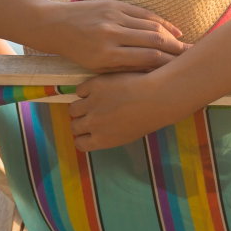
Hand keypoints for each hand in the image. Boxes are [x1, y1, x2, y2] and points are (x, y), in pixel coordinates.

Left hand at [28, 0, 187, 72]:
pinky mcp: (114, 4)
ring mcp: (113, 17)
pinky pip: (144, 13)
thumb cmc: (76, 52)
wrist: (53, 25)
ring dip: (172, 36)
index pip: (147, 59)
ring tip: (186, 46)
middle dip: (177, 50)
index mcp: (106, 56)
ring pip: (152, 26)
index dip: (169, 64)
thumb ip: (124, 69)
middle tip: (192, 57)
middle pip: (155, 41)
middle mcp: (112, 35)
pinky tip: (174, 30)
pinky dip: (161, 21)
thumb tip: (153, 74)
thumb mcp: (97, 67)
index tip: (182, 71)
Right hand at [68, 71, 182, 150]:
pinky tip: (98, 88)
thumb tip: (99, 133)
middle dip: (80, 121)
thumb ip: (111, 135)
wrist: (157, 98)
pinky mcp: (93, 86)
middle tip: (90, 113)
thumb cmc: (149, 117)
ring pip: (74, 108)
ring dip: (81, 106)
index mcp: (102, 140)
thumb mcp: (129, 134)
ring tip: (93, 101)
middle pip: (74, 126)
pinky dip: (86, 90)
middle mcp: (93, 124)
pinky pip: (80, 90)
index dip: (82, 137)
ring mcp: (92, 104)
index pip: (80, 144)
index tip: (87, 131)